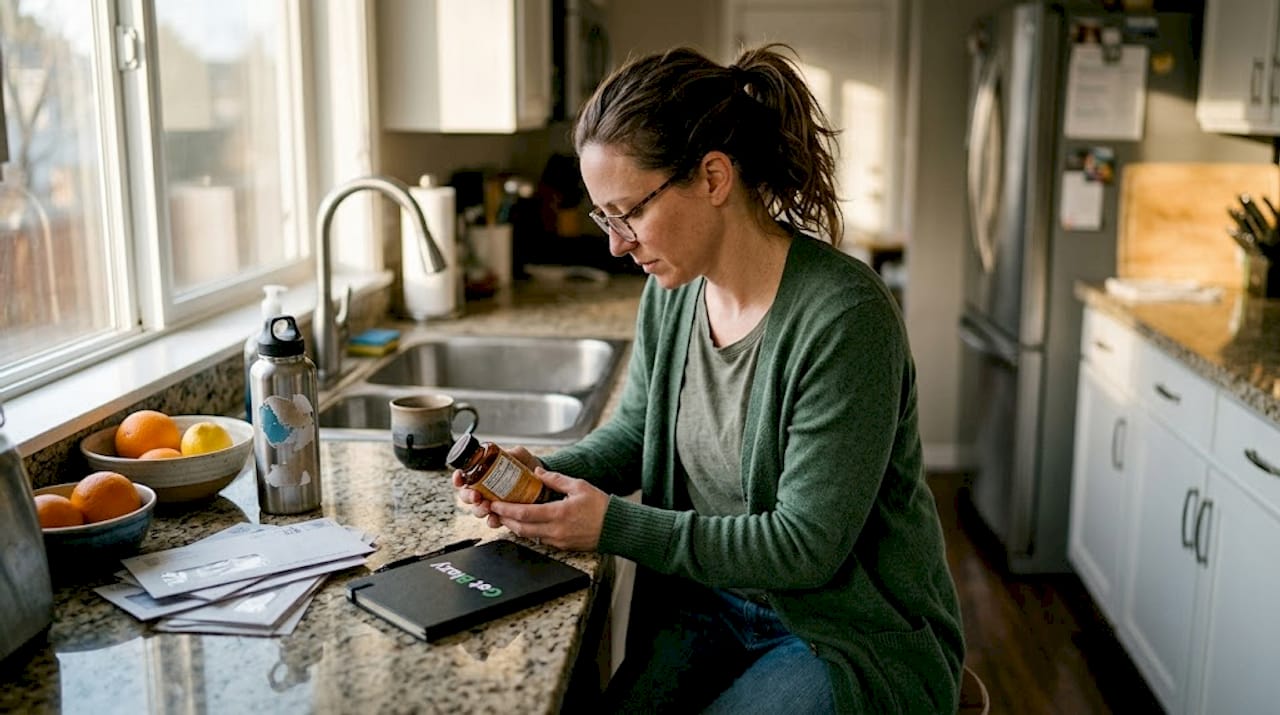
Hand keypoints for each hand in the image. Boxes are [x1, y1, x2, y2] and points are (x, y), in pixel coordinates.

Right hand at [450, 445, 543, 519]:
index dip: (458, 478)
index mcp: (482, 475)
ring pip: (477, 510)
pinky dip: (492, 521)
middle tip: (476, 496)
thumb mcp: (517, 455)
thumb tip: (506, 452)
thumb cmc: (526, 466)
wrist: (543, 480)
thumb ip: (510, 452)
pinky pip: (493, 521)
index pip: (464, 477)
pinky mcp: (502, 515)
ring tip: (487, 507)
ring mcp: (492, 503)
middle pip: (466, 496)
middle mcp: (484, 490)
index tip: (459, 477)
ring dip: (479, 510)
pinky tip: (496, 518)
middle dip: (468, 497)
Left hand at [487, 467, 607, 550]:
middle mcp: (556, 530)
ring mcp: (558, 541)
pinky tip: (525, 523)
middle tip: (494, 511)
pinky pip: (540, 539)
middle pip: (521, 528)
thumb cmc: (601, 507)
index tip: (495, 504)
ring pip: (529, 536)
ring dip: (515, 526)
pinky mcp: (562, 546)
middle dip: (505, 520)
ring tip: (506, 516)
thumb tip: (538, 472)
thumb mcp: (579, 486)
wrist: (616, 528)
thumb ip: (556, 479)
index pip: (525, 513)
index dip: (507, 510)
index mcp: (559, 513)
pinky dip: (529, 532)